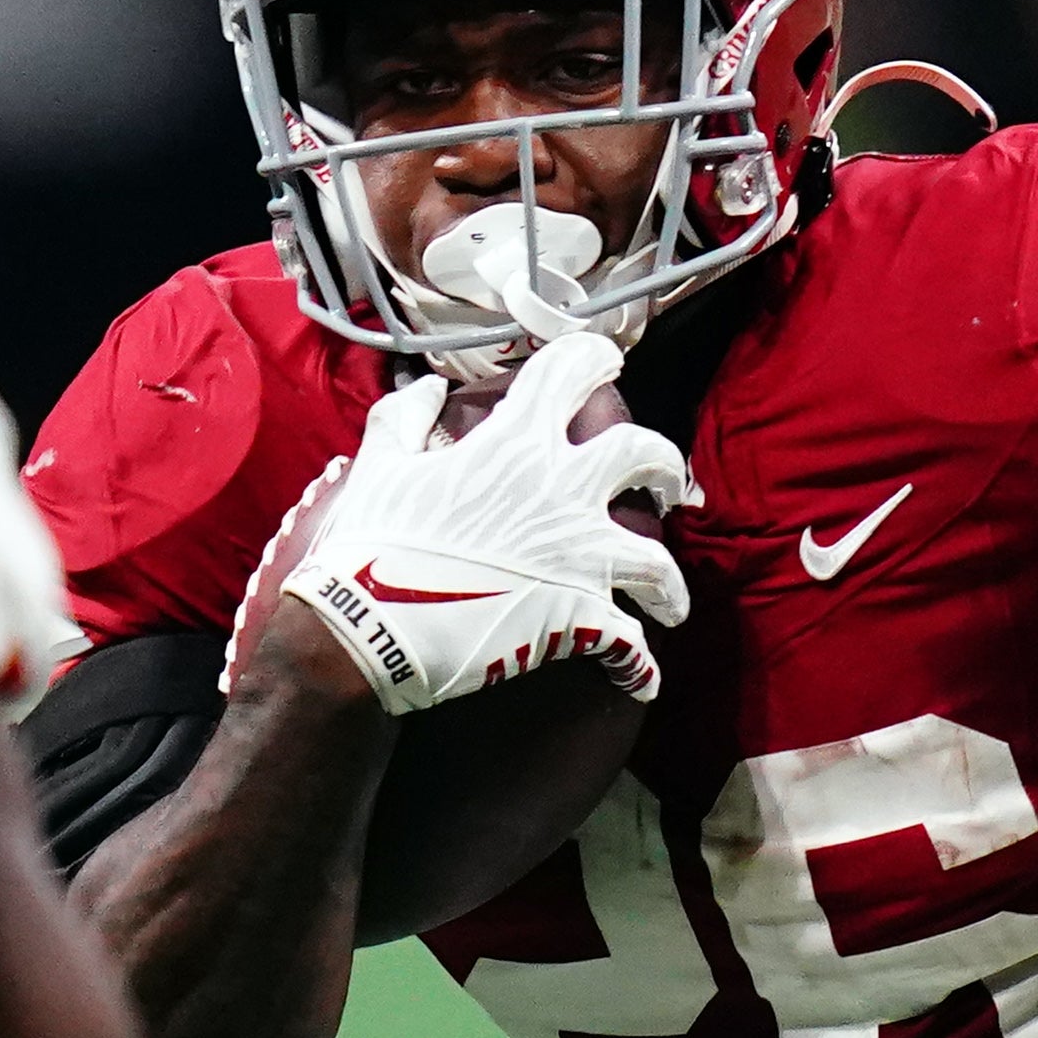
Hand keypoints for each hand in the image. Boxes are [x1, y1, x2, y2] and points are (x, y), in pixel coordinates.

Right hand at [258, 333, 689, 713]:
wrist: (367, 627)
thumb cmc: (371, 543)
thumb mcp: (378, 464)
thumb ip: (405, 416)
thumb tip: (429, 389)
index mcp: (516, 443)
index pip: (574, 369)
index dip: (593, 358)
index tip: (602, 364)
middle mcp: (564, 490)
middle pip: (645, 454)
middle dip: (664, 465)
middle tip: (663, 483)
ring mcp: (579, 556)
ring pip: (658, 559)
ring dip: (669, 583)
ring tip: (670, 600)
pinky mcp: (580, 618)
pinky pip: (630, 647)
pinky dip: (638, 668)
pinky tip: (640, 679)